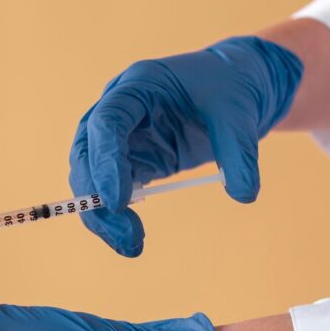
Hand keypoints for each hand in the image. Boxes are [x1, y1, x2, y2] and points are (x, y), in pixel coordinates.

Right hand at [69, 36, 302, 256]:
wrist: (234, 85)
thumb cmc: (230, 87)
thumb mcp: (239, 114)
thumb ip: (239, 152)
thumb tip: (244, 194)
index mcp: (138, 86)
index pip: (106, 122)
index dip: (105, 161)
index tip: (118, 202)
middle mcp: (118, 109)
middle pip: (86, 154)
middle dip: (96, 197)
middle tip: (125, 234)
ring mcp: (120, 137)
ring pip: (91, 177)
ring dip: (102, 214)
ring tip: (131, 245)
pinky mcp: (132, 160)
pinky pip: (111, 191)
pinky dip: (116, 217)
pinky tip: (131, 240)